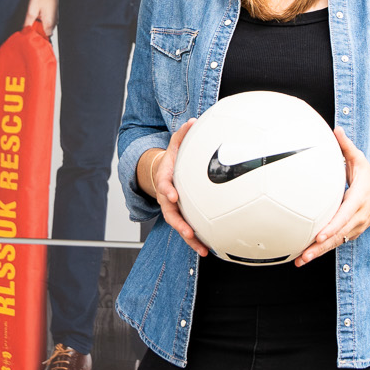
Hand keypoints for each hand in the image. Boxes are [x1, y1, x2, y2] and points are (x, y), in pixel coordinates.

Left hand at [24, 0, 56, 35]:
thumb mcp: (31, 10)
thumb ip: (28, 23)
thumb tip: (25, 31)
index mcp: (49, 22)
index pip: (45, 37)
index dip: (38, 38)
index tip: (31, 37)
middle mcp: (54, 20)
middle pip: (46, 32)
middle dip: (38, 32)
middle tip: (30, 29)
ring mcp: (55, 16)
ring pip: (47, 26)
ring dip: (40, 25)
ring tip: (33, 20)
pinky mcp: (54, 11)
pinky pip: (49, 20)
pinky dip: (43, 20)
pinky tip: (38, 15)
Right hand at [142, 120, 206, 255]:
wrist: (162, 172)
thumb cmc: (171, 159)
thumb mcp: (175, 144)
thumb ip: (182, 134)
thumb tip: (192, 121)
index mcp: (165, 179)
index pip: (163, 184)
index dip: (166, 190)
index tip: (172, 195)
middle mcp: (167, 197)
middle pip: (169, 213)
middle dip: (178, 223)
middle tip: (187, 231)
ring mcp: (173, 209)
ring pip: (179, 226)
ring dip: (189, 238)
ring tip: (201, 248)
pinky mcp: (182, 216)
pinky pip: (187, 229)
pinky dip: (195, 240)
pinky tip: (207, 249)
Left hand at [297, 129, 369, 264]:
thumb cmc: (369, 176)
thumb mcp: (359, 159)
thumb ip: (346, 146)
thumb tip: (336, 129)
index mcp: (359, 199)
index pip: (345, 215)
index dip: (333, 226)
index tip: (320, 234)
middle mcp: (358, 216)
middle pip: (339, 235)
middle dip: (321, 247)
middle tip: (304, 255)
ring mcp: (356, 227)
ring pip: (337, 243)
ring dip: (319, 253)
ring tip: (301, 260)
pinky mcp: (352, 232)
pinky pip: (338, 243)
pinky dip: (323, 250)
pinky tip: (307, 256)